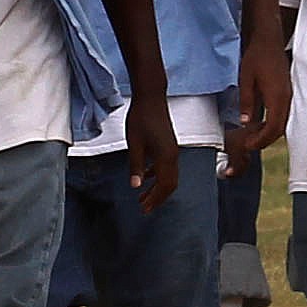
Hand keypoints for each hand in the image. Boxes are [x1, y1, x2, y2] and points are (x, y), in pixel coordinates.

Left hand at [123, 92, 180, 213]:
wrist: (151, 98)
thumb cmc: (141, 118)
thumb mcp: (134, 144)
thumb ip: (136, 165)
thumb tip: (135, 186)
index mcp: (166, 157)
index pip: (164, 185)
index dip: (154, 199)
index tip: (144, 209)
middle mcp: (173, 155)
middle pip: (170, 184)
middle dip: (158, 198)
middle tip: (145, 208)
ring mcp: (172, 150)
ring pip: (169, 176)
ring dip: (157, 188)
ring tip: (143, 197)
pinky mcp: (168, 145)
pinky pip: (166, 166)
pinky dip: (157, 175)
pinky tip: (145, 177)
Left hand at [228, 37, 290, 162]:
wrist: (269, 39)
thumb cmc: (257, 56)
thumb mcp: (246, 79)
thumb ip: (247, 102)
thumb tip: (246, 123)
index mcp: (277, 97)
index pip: (272, 128)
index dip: (260, 140)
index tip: (248, 145)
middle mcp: (286, 98)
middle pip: (279, 129)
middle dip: (265, 140)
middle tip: (249, 144)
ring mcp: (288, 95)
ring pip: (282, 122)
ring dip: (269, 132)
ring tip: (252, 135)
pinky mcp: (287, 92)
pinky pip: (282, 114)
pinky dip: (272, 123)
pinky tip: (260, 122)